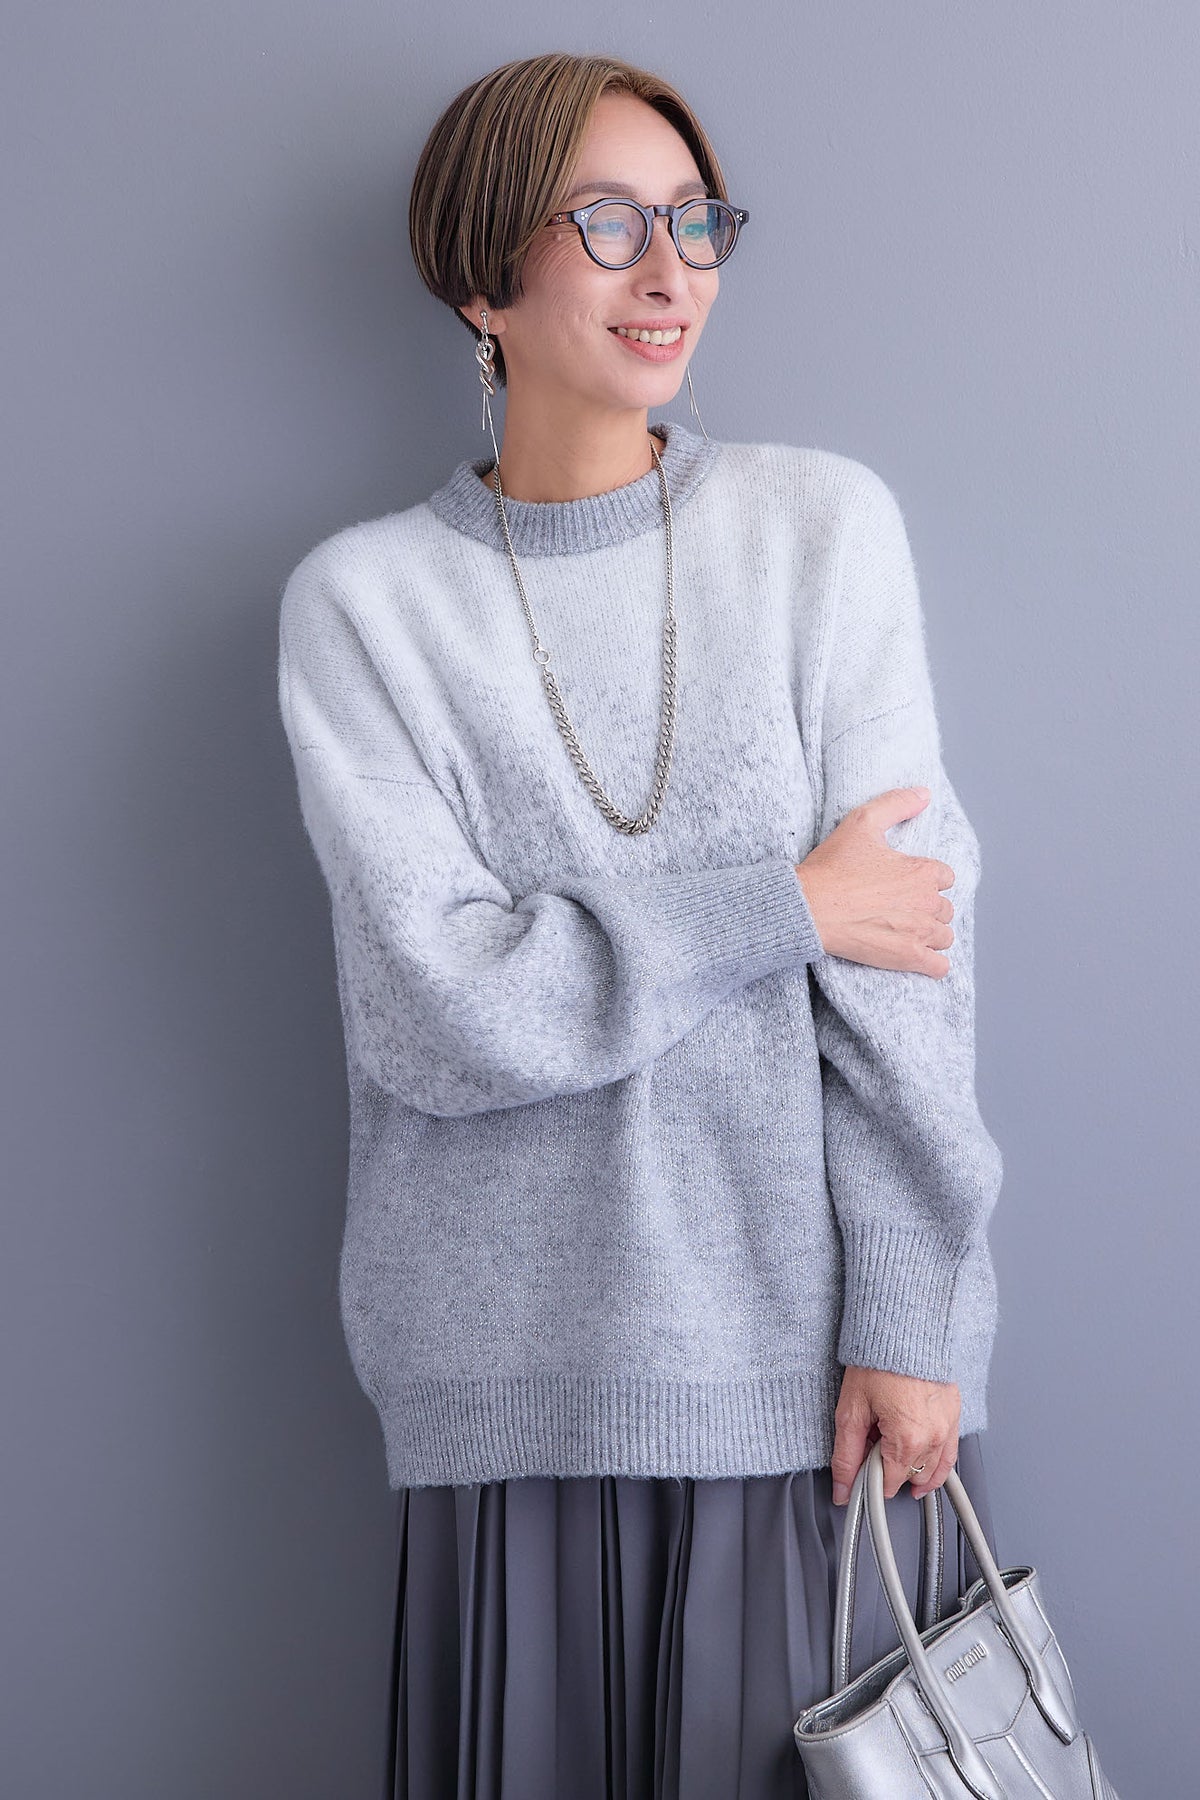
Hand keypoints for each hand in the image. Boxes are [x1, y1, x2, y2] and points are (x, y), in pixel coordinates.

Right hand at [795, 787, 956, 974]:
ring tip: (906, 933)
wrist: (808, 907)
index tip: (905, 884)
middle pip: (945, 908)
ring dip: (931, 935)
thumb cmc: (832, 867)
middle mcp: (927, 902)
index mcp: (921, 871)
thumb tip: (925, 794)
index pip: (945, 877)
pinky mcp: (908, 958)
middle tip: (900, 909)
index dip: (925, 880)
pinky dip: (933, 964)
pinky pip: (939, 967)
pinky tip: (918, 957)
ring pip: (944, 936)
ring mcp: (920, 932)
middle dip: (928, 908)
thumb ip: (897, 804)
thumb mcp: (861, 822)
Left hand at [830, 1364, 961, 1503]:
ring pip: (932, 1471)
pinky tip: (923, 1468)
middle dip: (889, 1469)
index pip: (888, 1484)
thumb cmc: (878, 1361)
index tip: (859, 1467)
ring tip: (892, 1453)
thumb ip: (846, 1456)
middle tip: (873, 1445)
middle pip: (910, 1478)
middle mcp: (934, 1437)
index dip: (869, 1479)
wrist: (903, 1327)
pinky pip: (950, 1455)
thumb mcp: (851, 1410)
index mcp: (908, 1439)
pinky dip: (936, 1464)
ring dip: (912, 1470)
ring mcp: (949, 1427)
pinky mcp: (955, 1414)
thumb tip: (842, 1488)